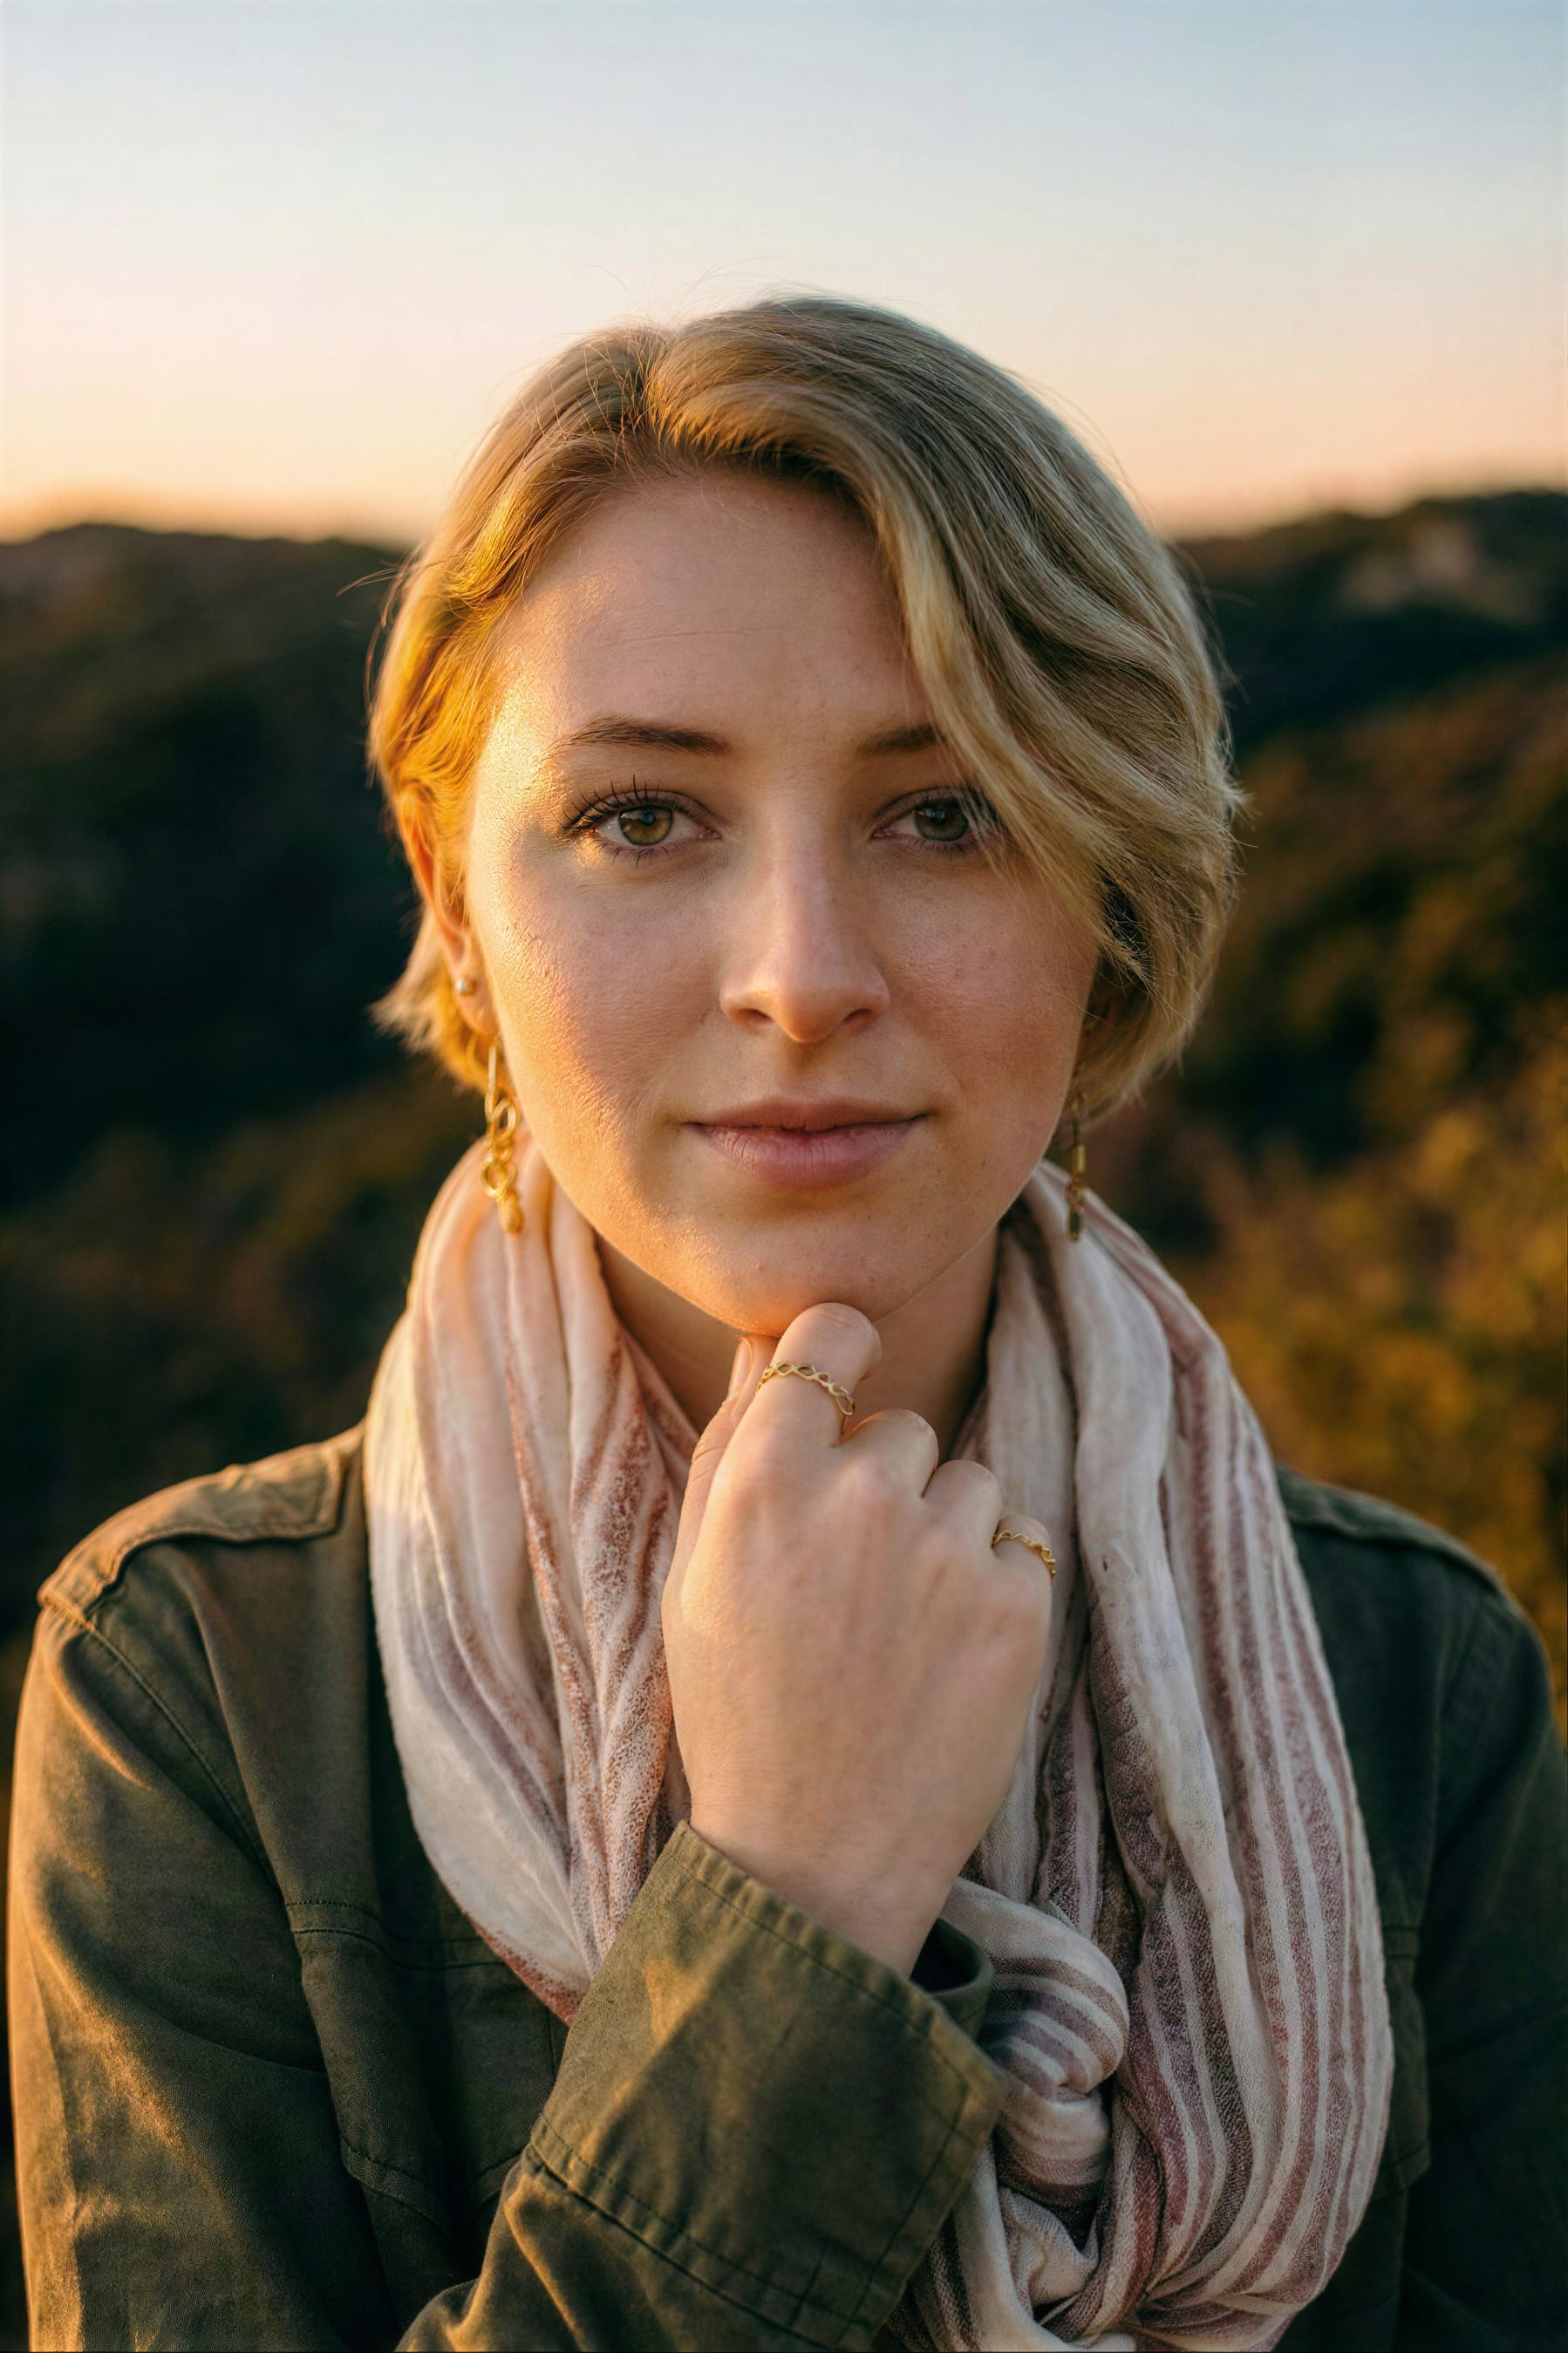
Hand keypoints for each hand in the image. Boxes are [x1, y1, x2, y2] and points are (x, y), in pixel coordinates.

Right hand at [662, 1303, 1053, 1975]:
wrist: (814, 1859)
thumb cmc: (739, 1710)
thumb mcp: (697, 1573)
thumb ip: (735, 1442)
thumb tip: (774, 1338)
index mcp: (762, 1481)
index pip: (830, 1333)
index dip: (842, 1355)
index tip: (846, 1385)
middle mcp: (857, 1496)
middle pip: (903, 1429)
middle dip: (884, 1486)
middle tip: (849, 1588)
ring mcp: (946, 1546)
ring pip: (968, 1481)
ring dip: (944, 1536)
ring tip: (898, 1632)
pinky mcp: (1019, 1601)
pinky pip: (1020, 1541)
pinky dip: (994, 1588)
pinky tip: (946, 1658)